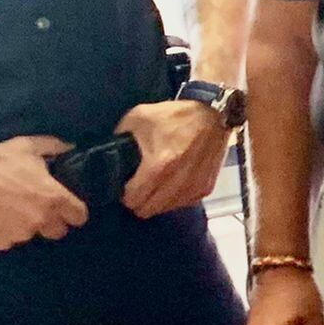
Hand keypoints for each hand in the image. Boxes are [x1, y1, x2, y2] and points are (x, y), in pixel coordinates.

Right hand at [0, 136, 86, 250]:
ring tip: (9, 208)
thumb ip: (52, 147)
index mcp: (53, 198)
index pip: (79, 216)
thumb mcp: (25, 146)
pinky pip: (10, 240)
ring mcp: (21, 235)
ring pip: (32, 234)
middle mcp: (41, 220)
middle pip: (58, 231)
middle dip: (51, 221)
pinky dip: (6, 231)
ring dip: (26, 225)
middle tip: (37, 207)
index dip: (75, 212)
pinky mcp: (1, 244)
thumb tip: (70, 147)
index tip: (68, 208)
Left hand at [114, 98, 229, 216]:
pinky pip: (182, 204)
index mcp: (159, 164)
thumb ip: (120, 136)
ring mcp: (193, 187)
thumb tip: (109, 152)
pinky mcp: (205, 188)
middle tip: (138, 187)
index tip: (125, 185)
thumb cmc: (175, 115)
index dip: (124, 194)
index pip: (133, 199)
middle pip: (147, 210)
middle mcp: (177, 181)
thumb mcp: (140, 116)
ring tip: (156, 184)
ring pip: (165, 209)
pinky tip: (172, 183)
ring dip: (157, 201)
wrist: (214, 115)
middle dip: (138, 201)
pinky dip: (174, 198)